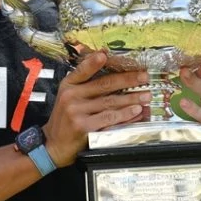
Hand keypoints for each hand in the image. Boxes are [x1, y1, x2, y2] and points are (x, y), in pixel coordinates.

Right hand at [42, 52, 149, 167]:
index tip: (105, 55)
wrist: (54, 144)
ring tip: (145, 95)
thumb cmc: (66, 119)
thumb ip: (85, 82)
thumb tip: (107, 63)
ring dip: (131, 98)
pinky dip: (125, 114)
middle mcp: (71, 96)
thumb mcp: (68, 96)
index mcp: (68, 85)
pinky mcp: (84, 127)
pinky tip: (136, 111)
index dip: (94, 62)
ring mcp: (77, 112)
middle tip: (144, 77)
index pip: (82, 70)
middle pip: (104, 84)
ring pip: (110, 102)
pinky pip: (109, 118)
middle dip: (127, 80)